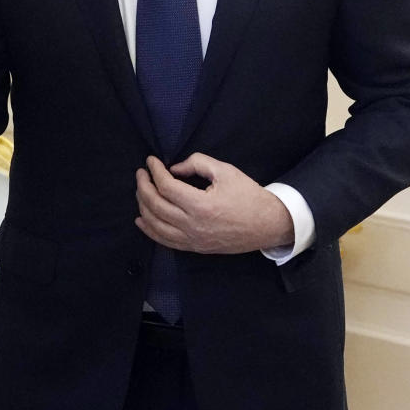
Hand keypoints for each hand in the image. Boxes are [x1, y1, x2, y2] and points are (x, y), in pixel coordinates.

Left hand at [135, 154, 294, 253]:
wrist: (267, 225)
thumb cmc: (248, 196)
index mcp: (201, 205)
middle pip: (156, 205)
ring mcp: (193, 240)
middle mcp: (193, 226)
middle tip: (141, 173)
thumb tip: (174, 169)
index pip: (166, 187)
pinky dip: (150, 230)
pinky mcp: (195, 248)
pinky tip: (141, 219)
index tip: (151, 161)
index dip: (155, 171)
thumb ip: (197, 163)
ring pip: (156, 225)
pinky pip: (165, 241)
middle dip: (143, 187)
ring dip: (143, 206)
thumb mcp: (225, 171)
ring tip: (141, 191)